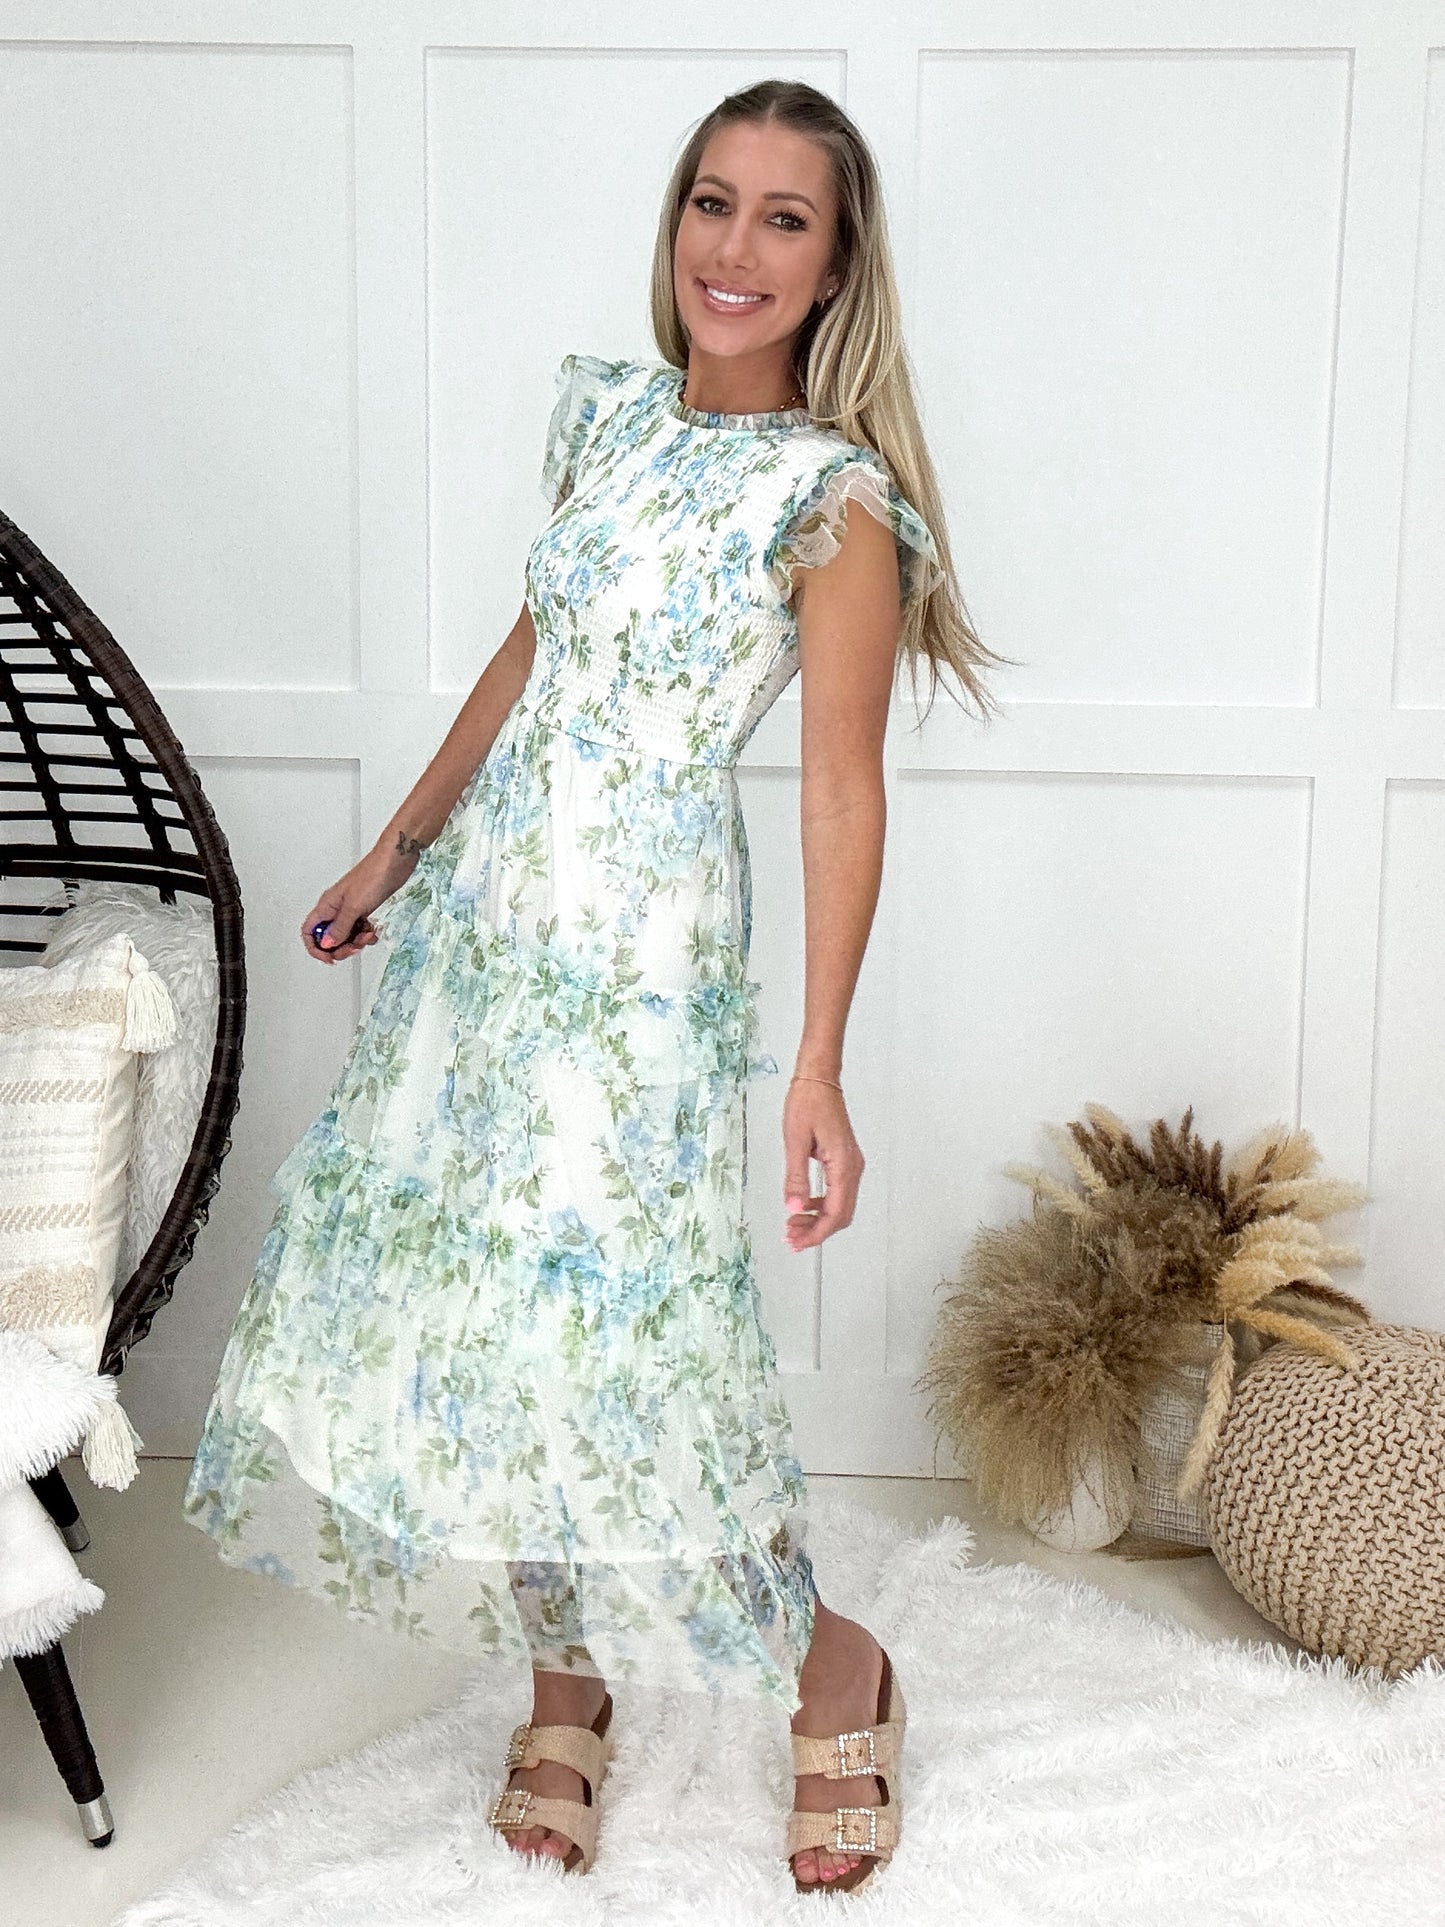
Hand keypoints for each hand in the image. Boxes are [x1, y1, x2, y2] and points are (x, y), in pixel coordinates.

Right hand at [300, 838, 420, 964]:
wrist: (395, 862)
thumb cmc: (373, 875)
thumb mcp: (354, 906)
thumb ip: (340, 927)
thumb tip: (326, 944)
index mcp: (327, 906)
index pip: (309, 932)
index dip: (315, 948)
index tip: (329, 957)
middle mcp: (336, 909)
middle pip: (329, 939)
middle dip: (342, 947)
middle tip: (355, 946)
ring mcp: (351, 910)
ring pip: (347, 936)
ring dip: (358, 941)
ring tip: (368, 934)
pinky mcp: (364, 910)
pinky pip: (361, 931)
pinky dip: (367, 934)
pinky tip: (374, 929)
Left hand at [781, 1077, 863, 1250]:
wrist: (819, 1080)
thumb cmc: (807, 1103)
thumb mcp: (795, 1141)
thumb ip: (796, 1178)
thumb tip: (794, 1208)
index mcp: (843, 1166)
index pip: (835, 1213)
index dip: (817, 1233)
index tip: (797, 1242)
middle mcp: (853, 1168)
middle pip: (841, 1215)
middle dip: (817, 1231)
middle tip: (791, 1238)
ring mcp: (851, 1165)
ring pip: (840, 1206)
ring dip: (819, 1220)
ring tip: (793, 1225)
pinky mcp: (844, 1161)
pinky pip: (837, 1192)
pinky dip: (821, 1205)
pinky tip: (804, 1206)